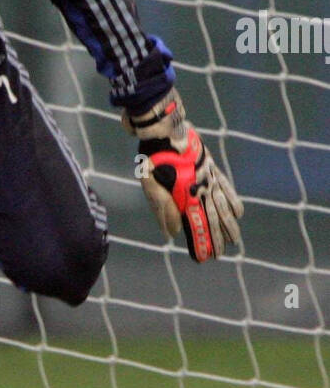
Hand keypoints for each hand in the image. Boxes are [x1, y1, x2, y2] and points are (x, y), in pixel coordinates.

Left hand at [123, 87, 242, 260]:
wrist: (164, 128)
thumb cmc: (152, 157)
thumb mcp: (149, 184)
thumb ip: (162, 208)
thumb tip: (173, 233)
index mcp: (184, 194)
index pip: (195, 224)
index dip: (200, 242)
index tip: (202, 259)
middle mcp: (201, 187)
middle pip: (211, 218)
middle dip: (215, 238)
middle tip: (218, 256)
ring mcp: (209, 177)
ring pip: (222, 205)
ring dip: (227, 225)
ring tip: (234, 240)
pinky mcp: (211, 167)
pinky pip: (225, 187)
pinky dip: (232, 200)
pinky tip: (238, 213)